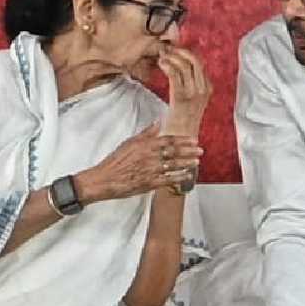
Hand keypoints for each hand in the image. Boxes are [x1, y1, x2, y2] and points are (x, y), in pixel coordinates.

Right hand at [73, 122, 201, 202]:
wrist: (104, 179)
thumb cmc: (115, 161)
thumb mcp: (129, 142)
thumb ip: (146, 133)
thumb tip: (158, 122)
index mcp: (145, 145)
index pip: (168, 140)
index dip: (182, 140)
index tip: (193, 140)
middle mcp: (149, 157)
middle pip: (173, 152)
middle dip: (189, 151)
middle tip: (200, 150)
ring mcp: (150, 170)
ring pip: (173, 166)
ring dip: (186, 163)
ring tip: (196, 162)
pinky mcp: (149, 183)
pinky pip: (167, 180)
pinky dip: (178, 177)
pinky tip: (186, 176)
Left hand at [158, 46, 212, 136]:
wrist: (179, 141)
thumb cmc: (180, 121)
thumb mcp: (189, 100)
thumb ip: (186, 83)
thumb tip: (177, 64)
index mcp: (207, 88)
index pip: (199, 62)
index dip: (186, 52)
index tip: (173, 49)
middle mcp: (203, 90)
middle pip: (194, 61)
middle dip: (179, 51)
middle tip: (166, 49)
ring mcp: (194, 95)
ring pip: (184, 66)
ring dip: (171, 57)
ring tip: (161, 56)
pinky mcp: (181, 99)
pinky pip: (175, 75)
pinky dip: (167, 66)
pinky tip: (161, 64)